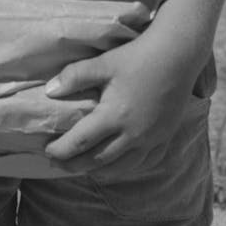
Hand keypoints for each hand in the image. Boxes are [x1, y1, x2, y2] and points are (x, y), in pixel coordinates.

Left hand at [43, 35, 194, 177]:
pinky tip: (119, 164)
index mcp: (114, 116)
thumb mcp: (104, 63)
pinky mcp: (164, 136)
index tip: (47, 152)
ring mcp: (151, 139)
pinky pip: (144, 162)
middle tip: (58, 165)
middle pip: (98, 160)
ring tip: (84, 169)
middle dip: (75, 165)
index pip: (80, 142)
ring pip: (121, 167)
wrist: (178, 54)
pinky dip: (126, 167)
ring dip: (99, 170)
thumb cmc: (138, 56)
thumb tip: (49, 91)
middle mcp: (132, 134)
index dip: (61, 150)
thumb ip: (75, 76)